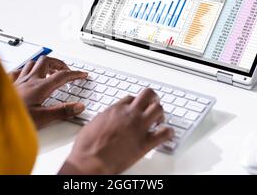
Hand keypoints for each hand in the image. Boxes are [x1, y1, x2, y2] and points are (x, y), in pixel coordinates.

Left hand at [11, 56, 86, 128]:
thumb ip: (62, 111)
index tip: (82, 74)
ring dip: (44, 64)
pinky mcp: (9, 85)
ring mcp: (18, 81)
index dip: (75, 74)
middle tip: (67, 70)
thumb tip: (78, 106)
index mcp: (39, 87)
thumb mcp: (42, 118)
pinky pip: (18, 70)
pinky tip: (26, 74)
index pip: (62, 75)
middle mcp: (29, 80)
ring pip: (33, 63)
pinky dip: (26, 69)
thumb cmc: (13, 119)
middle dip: (59, 63)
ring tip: (50, 70)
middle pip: (47, 61)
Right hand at [59, 89, 173, 174]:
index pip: (131, 98)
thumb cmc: (87, 146)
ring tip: (159, 120)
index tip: (137, 107)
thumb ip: (104, 118)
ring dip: (161, 114)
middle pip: (148, 95)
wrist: (90, 160)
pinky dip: (169, 133)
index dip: (136, 102)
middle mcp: (129, 114)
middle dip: (153, 99)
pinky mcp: (145, 143)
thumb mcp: (93, 123)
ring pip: (158, 109)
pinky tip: (167, 135)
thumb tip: (107, 119)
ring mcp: (139, 127)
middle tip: (153, 105)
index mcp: (115, 109)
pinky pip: (165, 133)